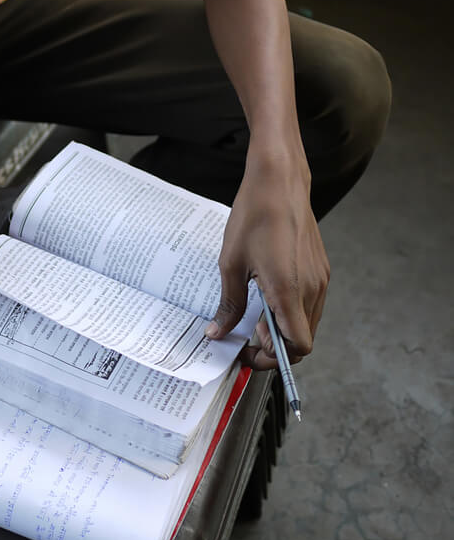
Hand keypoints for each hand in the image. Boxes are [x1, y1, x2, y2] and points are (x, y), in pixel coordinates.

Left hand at [205, 152, 329, 369]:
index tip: (249, 352)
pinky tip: (270, 296)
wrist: (279, 180)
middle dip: (275, 347)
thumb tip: (218, 333)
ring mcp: (320, 278)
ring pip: (308, 323)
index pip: (297, 347)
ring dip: (285, 330)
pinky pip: (311, 303)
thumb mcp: (231, 263)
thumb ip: (229, 304)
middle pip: (303, 340)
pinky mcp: (322, 269)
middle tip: (248, 336)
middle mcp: (311, 288)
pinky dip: (293, 311)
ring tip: (256, 315)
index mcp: (288, 291)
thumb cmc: (254, 215)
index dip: (274, 359)